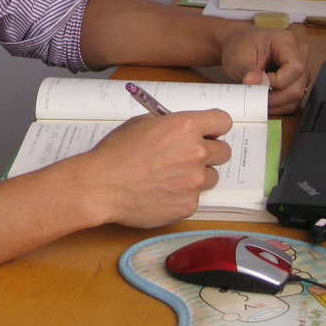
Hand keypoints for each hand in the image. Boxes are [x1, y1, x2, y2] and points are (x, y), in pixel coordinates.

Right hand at [79, 109, 231, 227]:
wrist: (102, 185)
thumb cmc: (116, 152)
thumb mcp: (141, 123)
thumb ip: (169, 124)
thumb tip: (183, 128)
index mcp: (186, 126)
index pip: (223, 121)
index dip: (215, 126)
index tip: (209, 131)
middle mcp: (196, 152)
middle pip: (224, 150)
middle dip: (209, 151)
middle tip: (189, 155)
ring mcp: (195, 181)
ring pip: (212, 176)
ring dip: (198, 175)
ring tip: (171, 176)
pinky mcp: (189, 205)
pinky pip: (195, 197)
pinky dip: (182, 195)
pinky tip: (162, 192)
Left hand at [222, 27, 308, 114]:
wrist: (237, 45)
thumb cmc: (239, 47)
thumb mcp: (238, 58)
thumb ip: (246, 71)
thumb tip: (253, 82)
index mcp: (286, 41)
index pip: (295, 67)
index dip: (279, 81)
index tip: (260, 84)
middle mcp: (299, 52)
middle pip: (298, 85)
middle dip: (276, 97)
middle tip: (257, 98)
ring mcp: (302, 66)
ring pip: (298, 94)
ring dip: (278, 103)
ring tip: (259, 99)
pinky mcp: (299, 78)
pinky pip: (295, 98)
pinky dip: (280, 104)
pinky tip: (266, 100)